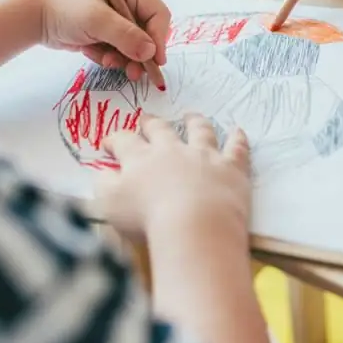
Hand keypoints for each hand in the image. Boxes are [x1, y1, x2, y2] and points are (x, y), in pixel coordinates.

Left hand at [38, 0, 170, 80]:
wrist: (31, 17)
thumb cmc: (64, 8)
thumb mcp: (97, 20)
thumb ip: (126, 36)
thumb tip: (150, 53)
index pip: (157, 14)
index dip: (159, 38)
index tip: (155, 61)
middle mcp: (125, 1)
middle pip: (147, 32)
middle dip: (139, 53)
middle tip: (134, 73)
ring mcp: (114, 17)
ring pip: (133, 45)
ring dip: (123, 58)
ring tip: (107, 63)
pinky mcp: (103, 31)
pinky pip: (117, 49)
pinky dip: (108, 56)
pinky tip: (93, 54)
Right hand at [97, 115, 251, 238]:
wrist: (194, 226)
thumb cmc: (147, 219)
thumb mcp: (110, 204)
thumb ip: (104, 185)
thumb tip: (104, 173)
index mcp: (140, 159)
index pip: (124, 141)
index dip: (115, 140)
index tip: (109, 143)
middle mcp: (172, 151)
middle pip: (161, 130)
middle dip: (152, 123)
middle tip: (147, 119)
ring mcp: (204, 156)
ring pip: (200, 131)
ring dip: (195, 121)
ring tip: (191, 115)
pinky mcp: (231, 168)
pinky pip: (236, 148)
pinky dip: (237, 139)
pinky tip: (238, 131)